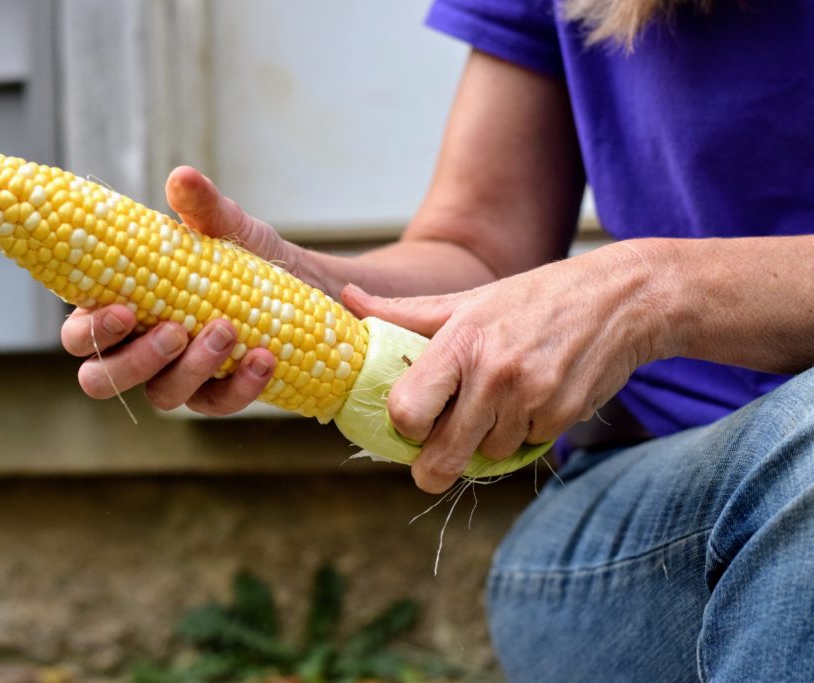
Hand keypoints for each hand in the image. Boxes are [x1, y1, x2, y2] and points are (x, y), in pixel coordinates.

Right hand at [61, 167, 316, 414]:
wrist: (301, 285)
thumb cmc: (241, 255)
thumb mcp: (225, 227)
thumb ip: (201, 207)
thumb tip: (183, 177)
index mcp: (120, 310)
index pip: (79, 336)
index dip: (92, 332)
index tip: (125, 311)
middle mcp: (138, 350)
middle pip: (102, 380)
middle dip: (135, 361)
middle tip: (175, 330)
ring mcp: (177, 378)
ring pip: (162, 396)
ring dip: (193, 368)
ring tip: (229, 329)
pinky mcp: (217, 395)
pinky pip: (218, 404)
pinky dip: (241, 386)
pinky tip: (264, 356)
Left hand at [342, 242, 667, 492]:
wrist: (620, 299)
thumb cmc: (532, 299)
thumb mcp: (467, 301)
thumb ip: (404, 313)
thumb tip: (347, 300)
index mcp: (460, 342)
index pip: (407, 412)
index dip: (404, 426)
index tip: (411, 421)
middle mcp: (493, 373)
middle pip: (442, 456)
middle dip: (434, 464)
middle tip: (435, 454)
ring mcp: (531, 398)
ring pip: (486, 457)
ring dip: (486, 443)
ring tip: (499, 403)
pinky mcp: (563, 417)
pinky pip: (525, 449)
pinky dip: (524, 435)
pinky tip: (533, 401)